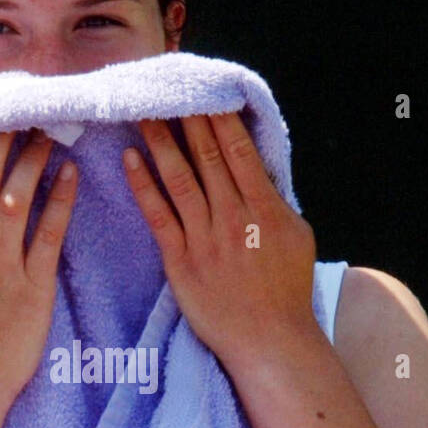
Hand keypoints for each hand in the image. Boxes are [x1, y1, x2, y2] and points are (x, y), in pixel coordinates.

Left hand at [122, 112, 318, 368]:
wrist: (269, 341)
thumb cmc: (286, 290)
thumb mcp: (296, 236)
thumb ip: (275, 200)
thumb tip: (257, 165)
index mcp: (266, 209)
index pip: (239, 150)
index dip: (220, 117)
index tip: (205, 90)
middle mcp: (234, 218)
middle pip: (208, 157)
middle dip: (187, 118)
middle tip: (167, 87)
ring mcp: (205, 240)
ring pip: (180, 179)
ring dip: (160, 142)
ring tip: (143, 112)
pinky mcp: (180, 262)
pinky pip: (158, 216)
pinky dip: (144, 185)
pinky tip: (130, 159)